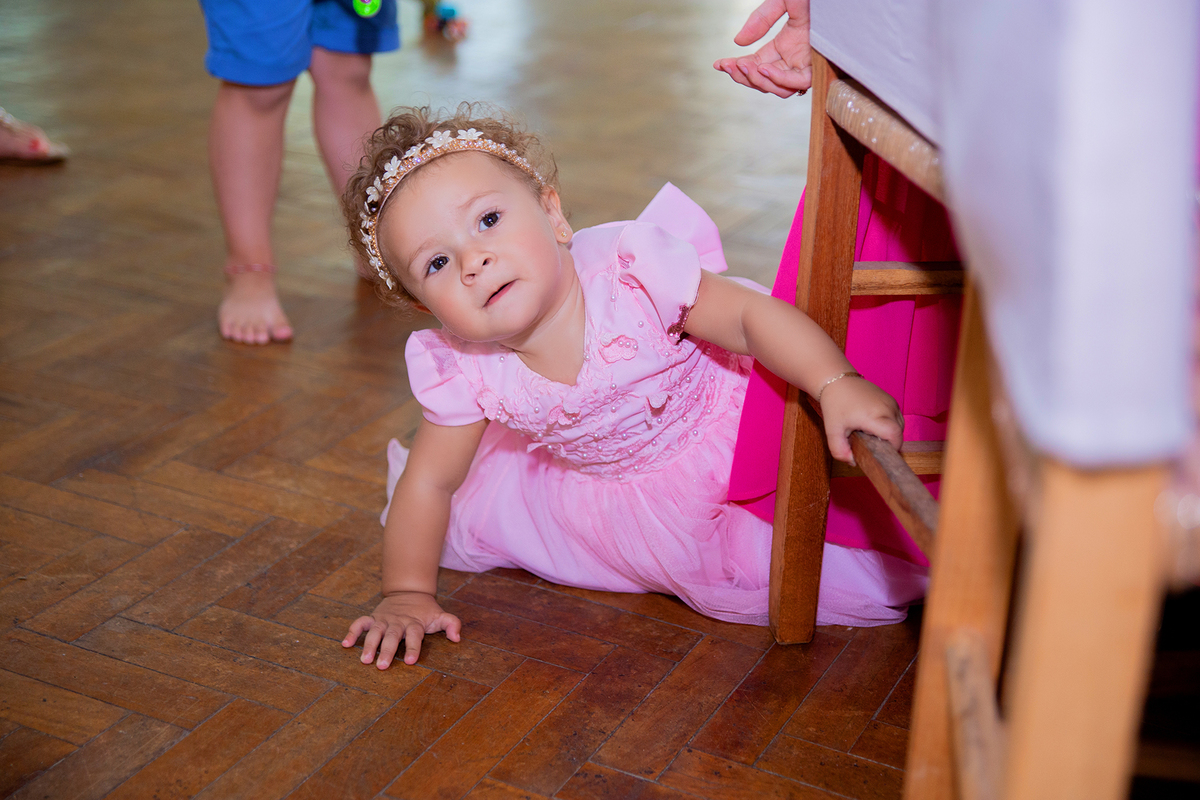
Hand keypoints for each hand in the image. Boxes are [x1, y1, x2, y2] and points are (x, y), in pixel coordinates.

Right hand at [342, 591, 461, 668]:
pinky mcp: (373, 617)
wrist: (410, 591)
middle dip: (387, 650)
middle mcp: (398, 621)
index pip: (415, 636)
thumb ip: (451, 624)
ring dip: (368, 645)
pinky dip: (353, 631)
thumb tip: (457, 638)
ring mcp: (384, 619)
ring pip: (375, 631)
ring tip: (364, 660)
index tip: (410, 661)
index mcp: (414, 623)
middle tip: (382, 666)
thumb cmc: (425, 610)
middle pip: (392, 636)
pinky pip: (360, 623)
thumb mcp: (440, 615)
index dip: (413, 648)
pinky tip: (345, 644)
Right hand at [713, 0, 811, 98]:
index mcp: (784, 48)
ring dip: (756, 80)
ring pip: (777, 88)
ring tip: (742, 65)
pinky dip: (777, 78)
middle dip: (743, 76)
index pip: (755, 66)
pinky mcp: (816, 69)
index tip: (718, 64)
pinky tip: (762, 68)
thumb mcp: (783, 2)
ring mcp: (805, 67)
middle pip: (763, 81)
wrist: (840, 1)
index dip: (736, 68)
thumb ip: (761, 19)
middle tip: (729, 65)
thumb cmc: (816, 0)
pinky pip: (795, 82)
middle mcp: (793, 61)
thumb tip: (738, 42)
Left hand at [819, 376, 902, 464]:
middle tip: (868, 441)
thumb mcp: (832, 430)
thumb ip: (839, 450)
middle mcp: (887, 408)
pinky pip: (897, 417)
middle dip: (887, 442)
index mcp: (874, 416)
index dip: (891, 448)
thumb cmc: (835, 404)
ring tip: (869, 431)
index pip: (895, 437)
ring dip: (889, 433)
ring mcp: (891, 402)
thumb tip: (853, 462)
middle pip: (899, 434)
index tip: (878, 451)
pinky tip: (873, 424)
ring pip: (899, 426)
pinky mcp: (891, 399)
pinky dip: (889, 424)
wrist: (837, 380)